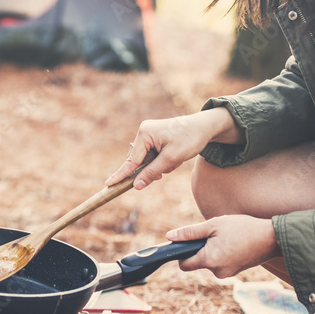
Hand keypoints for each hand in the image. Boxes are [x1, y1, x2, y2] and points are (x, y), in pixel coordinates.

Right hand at [105, 108, 241, 189]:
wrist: (206, 127)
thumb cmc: (190, 139)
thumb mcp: (171, 159)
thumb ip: (152, 173)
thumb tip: (136, 186)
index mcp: (145, 133)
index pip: (131, 160)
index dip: (121, 175)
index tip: (108, 184)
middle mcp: (144, 132)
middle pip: (140, 161)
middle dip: (154, 168)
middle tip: (171, 165)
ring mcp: (149, 135)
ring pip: (148, 161)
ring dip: (162, 165)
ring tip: (177, 159)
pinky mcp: (155, 138)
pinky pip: (154, 156)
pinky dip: (164, 161)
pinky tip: (175, 157)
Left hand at [167, 215, 280, 278]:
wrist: (273, 238)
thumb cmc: (243, 228)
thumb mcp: (213, 225)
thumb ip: (190, 233)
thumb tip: (170, 237)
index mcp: (209, 261)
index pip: (183, 265)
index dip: (180, 254)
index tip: (184, 242)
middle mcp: (217, 272)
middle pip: (197, 262)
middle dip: (199, 249)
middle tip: (213, 234)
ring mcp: (228, 273)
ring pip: (209, 261)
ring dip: (212, 250)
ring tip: (227, 237)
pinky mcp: (235, 271)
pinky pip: (220, 262)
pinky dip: (221, 253)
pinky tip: (233, 242)